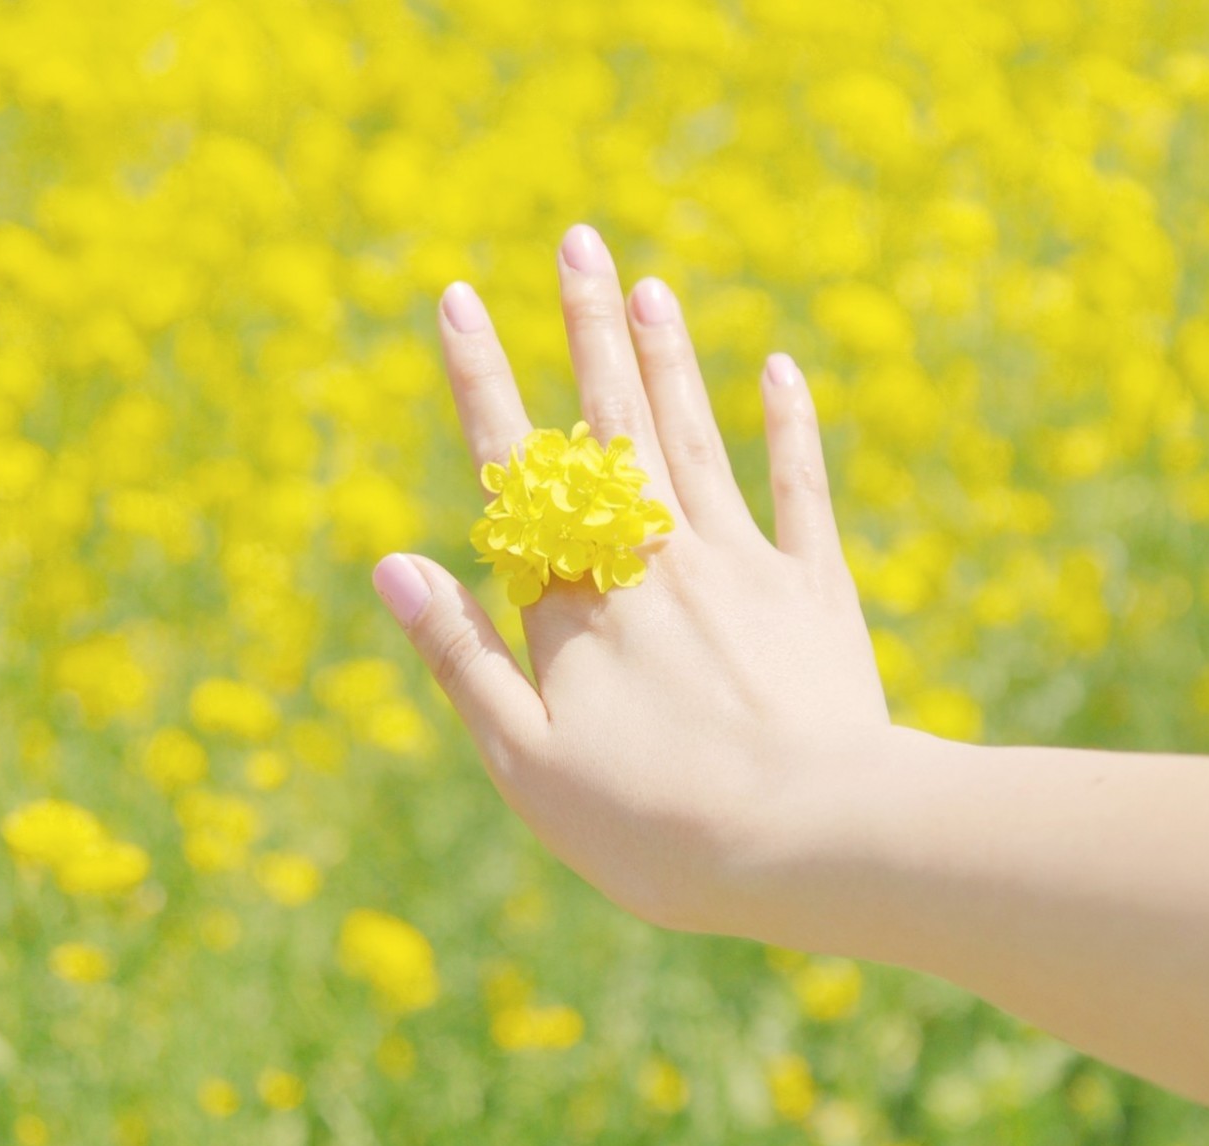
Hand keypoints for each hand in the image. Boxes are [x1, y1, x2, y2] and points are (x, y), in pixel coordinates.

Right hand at [371, 223, 891, 940]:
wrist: (809, 841)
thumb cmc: (653, 825)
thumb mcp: (526, 763)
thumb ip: (460, 659)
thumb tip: (392, 565)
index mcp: (575, 604)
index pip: (516, 469)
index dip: (485, 381)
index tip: (461, 298)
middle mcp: (654, 561)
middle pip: (614, 425)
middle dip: (590, 329)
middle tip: (580, 241)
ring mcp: (740, 566)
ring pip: (696, 437)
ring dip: (670, 358)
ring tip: (650, 285)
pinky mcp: (815, 591)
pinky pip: (800, 489)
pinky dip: (790, 426)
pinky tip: (780, 368)